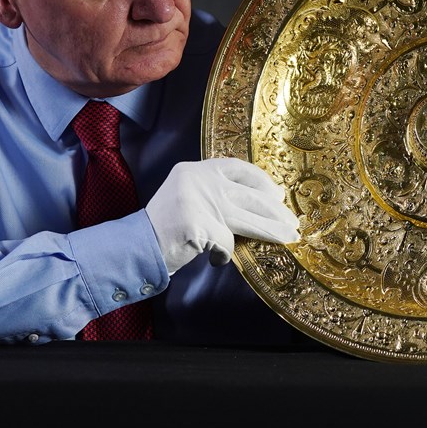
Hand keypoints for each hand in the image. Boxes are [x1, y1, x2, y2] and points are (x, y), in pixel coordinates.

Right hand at [146, 157, 300, 274]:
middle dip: (275, 211)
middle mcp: (197, 180)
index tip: (276, 194)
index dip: (261, 180)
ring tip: (287, 239)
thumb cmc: (163, 229)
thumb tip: (257, 207)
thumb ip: (214, 195)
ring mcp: (198, 202)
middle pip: (249, 195)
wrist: (134, 248)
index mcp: (194, 170)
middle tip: (292, 222)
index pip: (237, 167)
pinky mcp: (198, 226)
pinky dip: (223, 256)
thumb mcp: (187, 199)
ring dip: (270, 232)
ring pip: (247, 219)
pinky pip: (226, 243)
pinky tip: (215, 260)